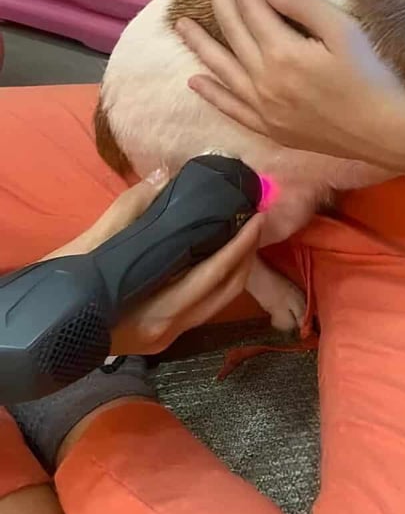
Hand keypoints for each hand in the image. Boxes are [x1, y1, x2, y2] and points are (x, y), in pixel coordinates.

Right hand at [46, 173, 261, 353]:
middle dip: (246, 255)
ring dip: (236, 269)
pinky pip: (202, 308)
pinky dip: (217, 282)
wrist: (40, 324)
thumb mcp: (94, 242)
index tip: (256, 217)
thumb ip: (133, 208)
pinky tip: (219, 258)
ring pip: (217, 303)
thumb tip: (164, 175)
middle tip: (256, 221)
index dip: (239, 246)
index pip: (212, 276)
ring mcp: (166, 338)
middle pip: (224, 292)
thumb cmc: (65, 282)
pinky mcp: (162, 338)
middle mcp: (167, 330)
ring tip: (245, 236)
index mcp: (155, 312)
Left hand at [177, 0, 404, 172]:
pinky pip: (232, 108)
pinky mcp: (271, 128)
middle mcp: (263, 80)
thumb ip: (303, 6)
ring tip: (181, 24)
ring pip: (222, 69)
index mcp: (282, 52)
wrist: (386, 132)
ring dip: (200, 44)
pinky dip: (212, 93)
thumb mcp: (345, 32)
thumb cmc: (372, 76)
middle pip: (232, 32)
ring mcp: (263, 108)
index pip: (253, 7)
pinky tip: (196, 81)